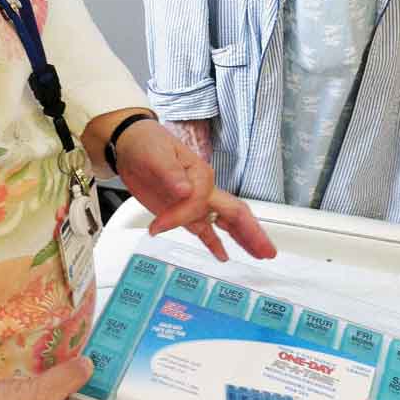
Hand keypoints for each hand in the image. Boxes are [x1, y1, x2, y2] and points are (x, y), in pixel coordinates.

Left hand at [114, 119, 275, 262]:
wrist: (130, 146)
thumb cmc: (146, 143)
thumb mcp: (156, 154)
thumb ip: (170, 172)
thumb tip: (184, 189)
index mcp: (201, 175)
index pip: (199, 203)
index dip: (180, 216)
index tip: (158, 225)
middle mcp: (204, 190)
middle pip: (235, 213)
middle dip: (252, 233)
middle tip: (268, 252)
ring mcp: (196, 203)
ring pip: (225, 224)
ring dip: (242, 239)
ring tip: (259, 255)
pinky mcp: (184, 213)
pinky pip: (205, 230)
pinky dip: (214, 244)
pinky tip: (223, 256)